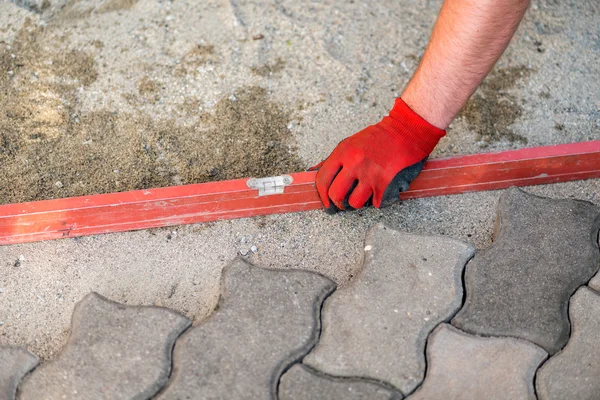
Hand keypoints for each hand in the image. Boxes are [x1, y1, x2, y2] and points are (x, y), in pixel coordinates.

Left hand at [311, 98, 444, 212]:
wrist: (405, 131)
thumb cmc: (377, 138)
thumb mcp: (350, 143)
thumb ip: (333, 160)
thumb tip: (313, 172)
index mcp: (343, 153)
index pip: (323, 179)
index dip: (322, 195)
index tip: (326, 202)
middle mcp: (354, 164)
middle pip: (336, 195)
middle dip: (337, 204)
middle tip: (342, 204)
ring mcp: (370, 174)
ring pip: (355, 203)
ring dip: (358, 203)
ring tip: (363, 195)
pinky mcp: (385, 183)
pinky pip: (375, 203)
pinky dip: (376, 200)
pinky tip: (379, 190)